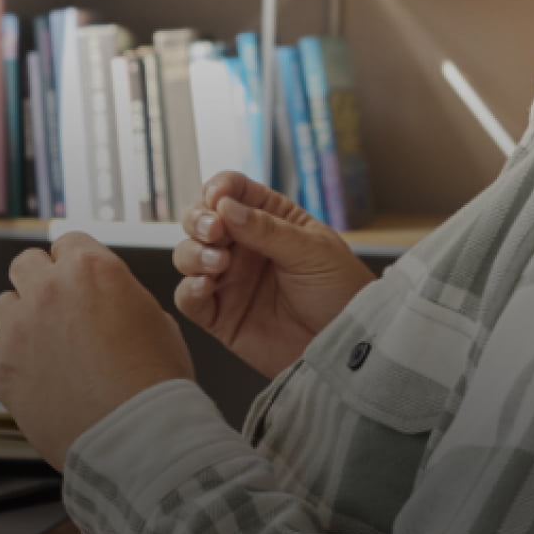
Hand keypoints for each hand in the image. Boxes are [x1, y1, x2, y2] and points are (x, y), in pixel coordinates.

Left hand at [0, 233, 193, 469]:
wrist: (138, 438)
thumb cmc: (156, 384)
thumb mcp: (155, 320)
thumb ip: (120, 298)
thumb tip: (105, 302)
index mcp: (92, 269)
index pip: (68, 242)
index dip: (75, 264)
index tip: (78, 282)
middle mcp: (49, 290)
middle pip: (25, 264)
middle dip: (40, 282)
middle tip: (58, 311)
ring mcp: (19, 328)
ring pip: (3, 305)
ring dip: (21, 320)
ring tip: (47, 349)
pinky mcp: (1, 367)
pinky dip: (6, 359)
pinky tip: (31, 375)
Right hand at [172, 172, 373, 378]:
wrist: (345, 345)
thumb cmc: (340, 291)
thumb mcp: (311, 252)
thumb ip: (267, 229)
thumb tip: (226, 206)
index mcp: (270, 220)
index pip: (233, 191)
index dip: (219, 189)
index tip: (218, 198)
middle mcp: (244, 247)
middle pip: (201, 219)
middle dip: (198, 219)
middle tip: (214, 230)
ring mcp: (229, 280)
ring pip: (188, 255)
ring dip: (193, 253)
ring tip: (218, 263)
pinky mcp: (220, 316)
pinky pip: (188, 298)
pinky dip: (188, 289)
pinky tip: (206, 286)